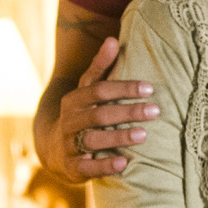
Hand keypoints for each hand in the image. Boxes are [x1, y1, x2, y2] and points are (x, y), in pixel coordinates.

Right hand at [51, 38, 157, 184]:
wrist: (52, 149)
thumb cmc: (80, 114)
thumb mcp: (86, 90)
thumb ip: (100, 67)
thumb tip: (113, 39)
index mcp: (75, 100)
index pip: (99, 90)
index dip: (123, 88)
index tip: (149, 88)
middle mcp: (70, 121)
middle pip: (100, 115)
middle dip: (128, 112)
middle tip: (155, 110)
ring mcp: (69, 145)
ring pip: (93, 140)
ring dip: (119, 137)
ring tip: (144, 134)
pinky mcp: (72, 167)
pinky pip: (87, 167)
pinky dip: (105, 165)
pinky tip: (124, 164)